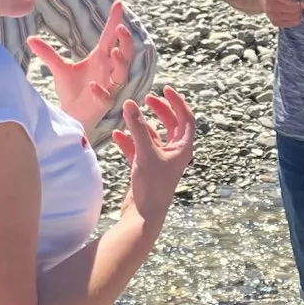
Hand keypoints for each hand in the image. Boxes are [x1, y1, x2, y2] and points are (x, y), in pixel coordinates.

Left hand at [28, 2, 134, 135]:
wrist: (70, 114)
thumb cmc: (71, 90)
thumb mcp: (59, 69)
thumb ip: (48, 53)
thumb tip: (30, 38)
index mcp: (100, 59)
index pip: (110, 37)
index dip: (115, 21)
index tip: (118, 4)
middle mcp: (108, 70)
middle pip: (124, 53)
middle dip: (125, 41)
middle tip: (121, 28)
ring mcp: (108, 87)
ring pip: (121, 73)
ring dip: (120, 62)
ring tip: (114, 52)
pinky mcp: (103, 103)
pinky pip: (106, 96)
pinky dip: (101, 91)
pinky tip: (93, 86)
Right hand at [115, 87, 194, 219]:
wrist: (143, 216)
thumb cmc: (152, 186)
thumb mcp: (145, 152)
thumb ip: (137, 127)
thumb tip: (130, 104)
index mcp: (183, 149)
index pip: (186, 119)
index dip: (178, 102)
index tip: (166, 89)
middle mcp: (174, 154)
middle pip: (171, 125)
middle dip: (160, 110)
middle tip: (148, 98)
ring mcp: (159, 162)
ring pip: (152, 137)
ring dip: (141, 125)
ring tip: (129, 113)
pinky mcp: (146, 169)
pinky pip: (138, 149)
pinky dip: (129, 141)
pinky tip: (117, 134)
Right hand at [261, 0, 303, 27]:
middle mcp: (270, 5)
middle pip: (295, 9)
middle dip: (300, 5)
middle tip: (299, 0)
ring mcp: (271, 15)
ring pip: (295, 17)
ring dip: (298, 11)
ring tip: (295, 6)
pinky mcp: (274, 22)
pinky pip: (292, 23)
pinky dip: (295, 18)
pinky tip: (292, 11)